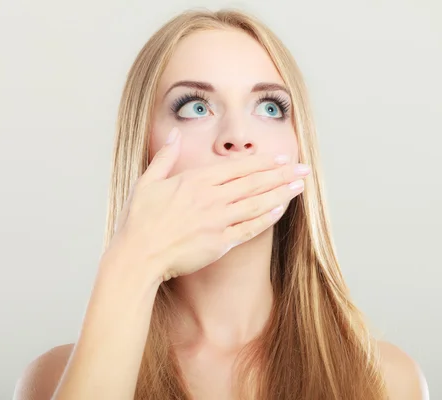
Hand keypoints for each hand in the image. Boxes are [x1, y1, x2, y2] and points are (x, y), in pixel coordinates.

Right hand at [107, 128, 309, 282]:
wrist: (137, 256)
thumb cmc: (138, 220)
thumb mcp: (147, 181)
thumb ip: (166, 156)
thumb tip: (176, 134)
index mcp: (195, 180)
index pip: (237, 167)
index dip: (262, 162)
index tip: (281, 158)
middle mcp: (211, 198)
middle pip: (254, 182)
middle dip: (282, 174)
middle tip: (304, 169)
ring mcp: (217, 220)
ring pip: (257, 203)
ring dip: (281, 193)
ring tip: (300, 186)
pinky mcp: (220, 243)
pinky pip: (250, 228)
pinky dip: (267, 218)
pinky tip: (281, 210)